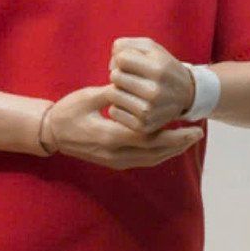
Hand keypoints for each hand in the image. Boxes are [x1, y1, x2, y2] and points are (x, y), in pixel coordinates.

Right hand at [42, 85, 203, 169]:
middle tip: (198, 134)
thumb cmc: (67, 112)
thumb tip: (134, 88)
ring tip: (189, 140)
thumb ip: (113, 94)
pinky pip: (143, 161)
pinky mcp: (114, 162)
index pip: (148, 137)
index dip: (172, 132)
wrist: (51, 134)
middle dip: (178, 143)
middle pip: (155, 152)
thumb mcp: (88, 97)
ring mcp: (115, 161)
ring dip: (172, 151)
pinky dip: (159, 154)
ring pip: (150, 159)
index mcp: (109, 136)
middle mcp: (115, 153)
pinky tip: (170, 146)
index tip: (189, 124)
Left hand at [106, 37, 197, 135]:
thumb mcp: (151, 48)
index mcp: (158, 70)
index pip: (121, 59)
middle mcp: (154, 92)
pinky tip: (131, 104)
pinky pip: (113, 111)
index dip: (123, 59)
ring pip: (112, 94)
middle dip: (120, 74)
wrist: (185, 96)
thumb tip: (111, 65)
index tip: (132, 64)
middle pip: (115, 76)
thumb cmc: (162, 68)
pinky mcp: (142, 126)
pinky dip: (118, 106)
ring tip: (130, 90)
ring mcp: (148, 111)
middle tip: (131, 78)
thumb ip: (125, 45)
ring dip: (117, 90)